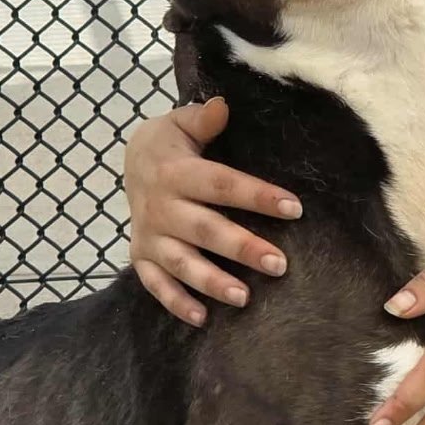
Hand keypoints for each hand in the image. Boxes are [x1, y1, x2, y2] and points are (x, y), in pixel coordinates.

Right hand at [124, 98, 302, 326]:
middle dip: (241, 248)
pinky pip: (156, 284)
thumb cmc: (172, 144)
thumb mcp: (181, 122)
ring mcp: (150, 235)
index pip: (221, 185)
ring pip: (181, 262)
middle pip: (205, 230)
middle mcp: (161, 207)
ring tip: (243, 297)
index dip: (257, 196)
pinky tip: (202, 318)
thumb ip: (202, 119)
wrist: (130, 162)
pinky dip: (175, 302)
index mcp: (176, 172)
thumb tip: (222, 106)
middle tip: (278, 265)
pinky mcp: (142, 256)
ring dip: (211, 281)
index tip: (294, 208)